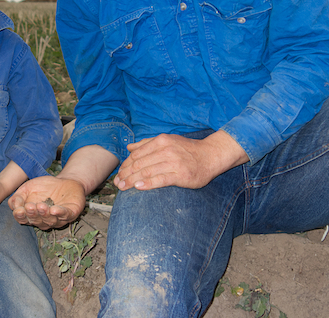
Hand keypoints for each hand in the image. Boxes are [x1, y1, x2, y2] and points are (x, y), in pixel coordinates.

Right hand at [9, 176, 86, 229]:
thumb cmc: (44, 187)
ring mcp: (58, 219)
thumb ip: (18, 197)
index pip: (24, 219)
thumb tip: (14, 206)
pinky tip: (54, 210)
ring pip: (50, 220)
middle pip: (37, 221)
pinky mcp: (71, 214)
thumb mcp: (27, 188)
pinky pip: (66, 215)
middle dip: (33, 214)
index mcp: (33, 216)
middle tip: (30, 207)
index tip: (19, 210)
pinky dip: (60, 213)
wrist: (65, 181)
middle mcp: (45, 220)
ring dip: (45, 214)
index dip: (21, 216)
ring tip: (41, 206)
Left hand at [114, 131, 247, 190]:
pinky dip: (148, 183)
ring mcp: (174, 162)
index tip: (118, 174)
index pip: (137, 154)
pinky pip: (161, 179)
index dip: (125, 165)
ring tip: (123, 187)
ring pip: (147, 171)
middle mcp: (166, 150)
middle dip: (126, 174)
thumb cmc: (187, 149)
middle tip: (117, 184)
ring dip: (132, 181)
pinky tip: (139, 187)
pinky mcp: (181, 174)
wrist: (211, 155)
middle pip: (139, 163)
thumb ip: (147, 144)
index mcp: (161, 141)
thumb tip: (129, 148)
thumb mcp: (167, 141)